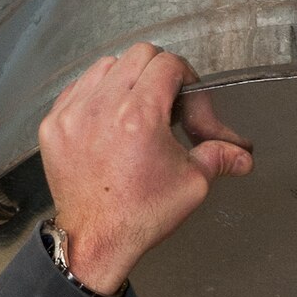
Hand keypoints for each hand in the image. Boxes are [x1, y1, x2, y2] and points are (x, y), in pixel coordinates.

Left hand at [37, 43, 252, 295]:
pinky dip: (96, 94)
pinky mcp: (54, 125)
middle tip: (165, 103)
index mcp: (139, 115)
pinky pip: (78, 87)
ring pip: (106, 66)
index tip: (186, 100)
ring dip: (126, 79)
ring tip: (135, 111)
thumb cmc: (140, 215)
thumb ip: (219, 157)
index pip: (168, 63)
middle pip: (138, 55)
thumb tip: (243, 155)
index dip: (186, 78)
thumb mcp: (191, 184)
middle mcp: (102, 106)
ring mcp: (73, 113)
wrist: (96, 241)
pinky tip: (108, 120)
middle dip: (158, 73)